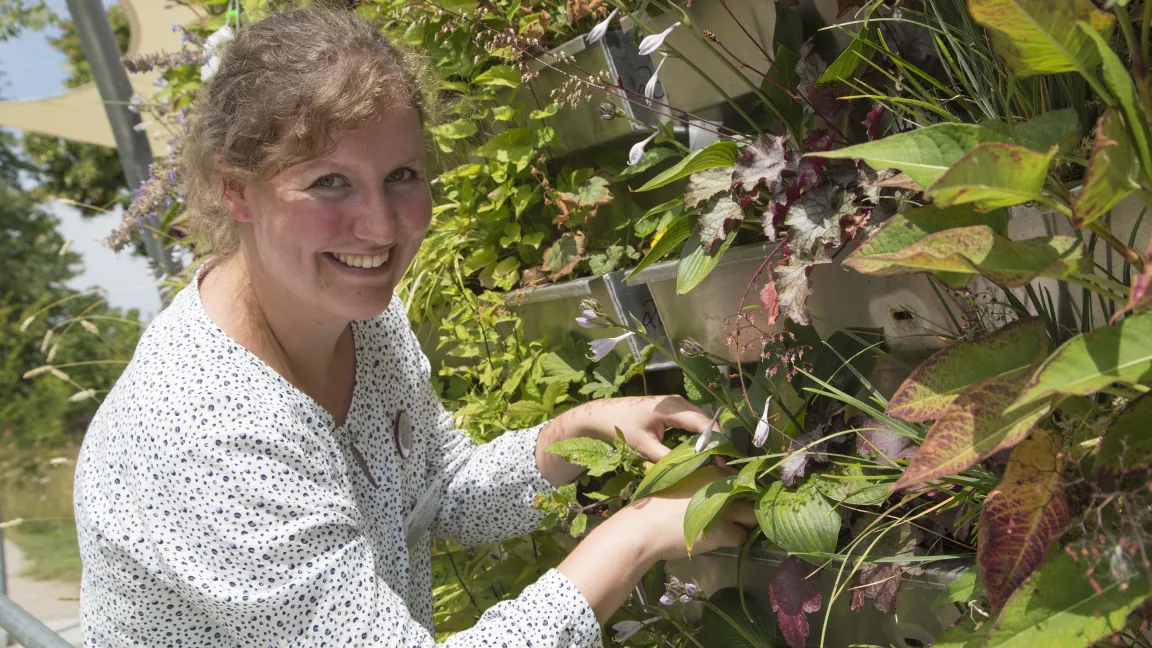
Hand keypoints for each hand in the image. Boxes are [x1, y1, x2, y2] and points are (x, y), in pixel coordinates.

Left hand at [563, 395, 720, 461]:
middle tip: (724, 463)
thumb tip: (690, 470)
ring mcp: (677, 403)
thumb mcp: (644, 446)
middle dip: (716, 441)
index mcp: (672, 407)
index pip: (703, 423)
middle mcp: (678, 401)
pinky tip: (703, 450)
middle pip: (706, 421)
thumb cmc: (621, 427)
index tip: (724, 460)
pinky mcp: (674, 409)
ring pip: (701, 420)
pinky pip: (693, 421)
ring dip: (709, 438)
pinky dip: (700, 434)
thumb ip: (667, 458)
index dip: (716, 441)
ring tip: (718, 459)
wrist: (604, 415)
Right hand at [609, 466, 755, 561]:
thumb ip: (703, 483)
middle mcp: (724, 487)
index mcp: (713, 471)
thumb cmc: (657, 505)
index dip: (740, 490)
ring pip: (751, 516)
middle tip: (735, 515)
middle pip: (751, 496)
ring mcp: (726, 509)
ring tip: (728, 528)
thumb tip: (721, 490)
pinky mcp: (724, 531)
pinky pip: (741, 537)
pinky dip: (733, 540)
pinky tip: (717, 539)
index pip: (742, 478)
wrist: (644, 527)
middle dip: (746, 506)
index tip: (733, 498)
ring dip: (743, 523)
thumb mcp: (682, 483)